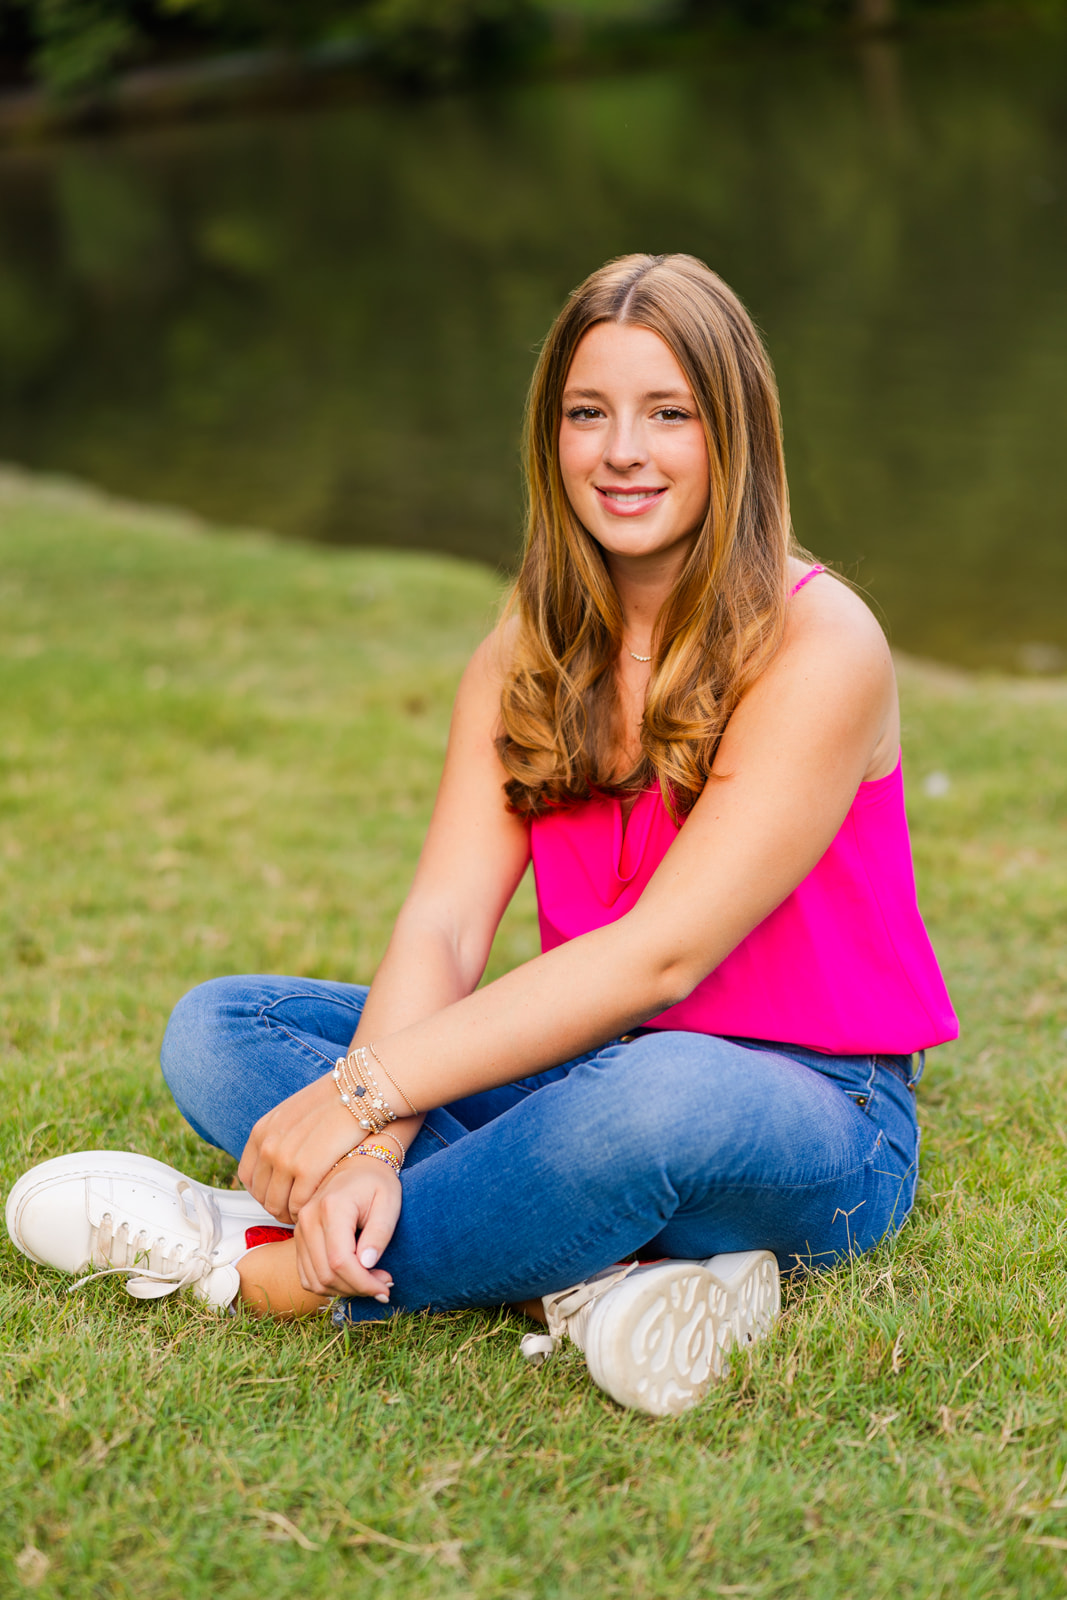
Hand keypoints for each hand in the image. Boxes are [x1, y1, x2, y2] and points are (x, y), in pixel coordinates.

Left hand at [238, 1071, 358, 1223]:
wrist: (357, 1090)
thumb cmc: (332, 1100)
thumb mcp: (291, 1113)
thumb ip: (278, 1135)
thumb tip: (275, 1159)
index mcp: (261, 1131)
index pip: (246, 1176)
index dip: (260, 1191)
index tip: (277, 1194)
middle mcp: (268, 1146)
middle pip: (260, 1194)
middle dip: (275, 1205)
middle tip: (293, 1208)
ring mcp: (285, 1158)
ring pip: (276, 1203)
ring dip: (289, 1212)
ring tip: (305, 1210)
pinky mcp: (307, 1169)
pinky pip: (298, 1203)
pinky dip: (305, 1210)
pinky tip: (316, 1204)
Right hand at [294, 1156, 401, 1299]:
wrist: (357, 1165)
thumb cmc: (376, 1182)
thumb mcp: (389, 1202)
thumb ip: (379, 1233)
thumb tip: (367, 1264)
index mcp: (332, 1208)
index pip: (340, 1262)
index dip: (363, 1283)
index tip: (386, 1289)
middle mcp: (308, 1219)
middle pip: (326, 1275)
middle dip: (357, 1289)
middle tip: (383, 1285)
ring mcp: (299, 1230)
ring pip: (315, 1280)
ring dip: (344, 1291)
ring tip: (369, 1281)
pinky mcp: (298, 1238)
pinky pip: (308, 1276)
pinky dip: (329, 1286)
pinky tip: (352, 1279)